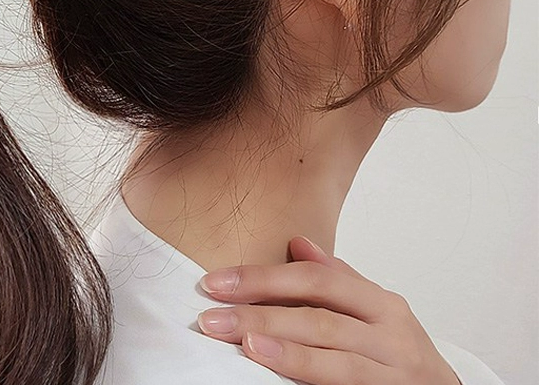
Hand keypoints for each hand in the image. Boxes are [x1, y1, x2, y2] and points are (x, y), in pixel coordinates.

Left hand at [195, 237, 461, 384]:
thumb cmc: (400, 357)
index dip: (263, 278)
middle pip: (318, 317)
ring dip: (283, 351)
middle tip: (211, 317)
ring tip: (243, 343)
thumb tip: (297, 242)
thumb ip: (337, 280)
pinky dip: (309, 382)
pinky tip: (278, 376)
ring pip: (333, 358)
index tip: (216, 282)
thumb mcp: (376, 313)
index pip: (315, 280)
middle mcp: (393, 336)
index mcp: (382, 304)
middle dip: (260, 315)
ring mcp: (397, 375)